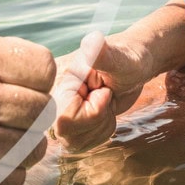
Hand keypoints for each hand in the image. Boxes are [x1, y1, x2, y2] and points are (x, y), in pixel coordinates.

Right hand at [52, 32, 152, 152]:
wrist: (133, 67)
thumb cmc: (129, 60)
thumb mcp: (120, 58)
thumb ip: (103, 54)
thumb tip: (92, 40)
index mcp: (56, 78)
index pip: (64, 118)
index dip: (93, 111)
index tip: (103, 90)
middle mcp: (50, 96)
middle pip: (67, 134)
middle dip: (97, 120)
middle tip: (105, 95)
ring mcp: (56, 111)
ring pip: (74, 142)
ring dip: (100, 127)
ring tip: (105, 102)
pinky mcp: (66, 123)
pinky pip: (80, 145)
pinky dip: (100, 132)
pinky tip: (103, 111)